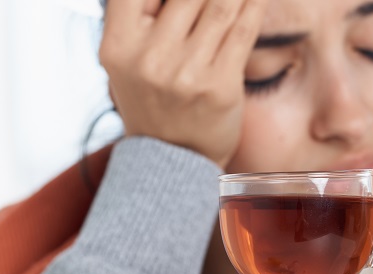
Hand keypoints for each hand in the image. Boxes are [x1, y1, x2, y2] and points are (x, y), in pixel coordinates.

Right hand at [99, 0, 267, 168]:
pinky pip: (243, 30)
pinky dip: (254, 4)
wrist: (172, 159)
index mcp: (118, 44)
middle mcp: (149, 58)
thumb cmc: (153, 99)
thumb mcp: (127, 58)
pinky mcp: (221, 86)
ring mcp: (187, 73)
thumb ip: (142, 16)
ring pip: (220, 5)